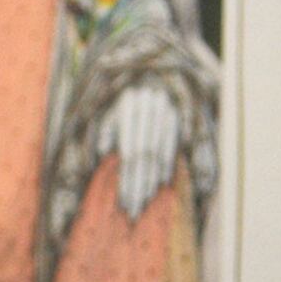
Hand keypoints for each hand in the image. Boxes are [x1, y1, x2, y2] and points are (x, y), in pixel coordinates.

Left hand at [96, 82, 180, 219]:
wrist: (153, 71)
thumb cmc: (125, 98)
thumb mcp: (110, 109)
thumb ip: (105, 130)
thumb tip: (101, 151)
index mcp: (129, 111)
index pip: (130, 153)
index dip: (128, 179)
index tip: (124, 202)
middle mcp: (149, 113)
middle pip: (144, 157)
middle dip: (139, 185)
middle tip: (134, 210)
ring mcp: (166, 115)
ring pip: (159, 152)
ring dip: (152, 179)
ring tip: (145, 200)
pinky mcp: (179, 116)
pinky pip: (173, 144)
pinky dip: (168, 163)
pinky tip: (163, 182)